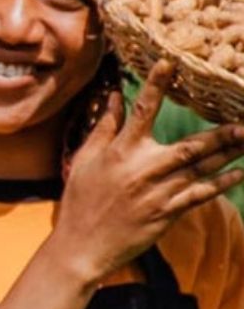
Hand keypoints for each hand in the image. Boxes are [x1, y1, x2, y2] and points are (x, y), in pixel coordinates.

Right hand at [51, 60, 243, 286]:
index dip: (156, 85)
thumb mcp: (84, 160)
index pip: (140, 111)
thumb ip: (104, 127)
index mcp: (119, 151)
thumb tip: (115, 96)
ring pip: (201, 168)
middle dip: (221, 132)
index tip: (171, 63)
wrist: (82, 246)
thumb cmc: (80, 200)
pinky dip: (222, 183)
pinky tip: (240, 173)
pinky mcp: (166, 213)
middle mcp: (142, 169)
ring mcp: (157, 193)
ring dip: (229, 153)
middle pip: (190, 145)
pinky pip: (201, 195)